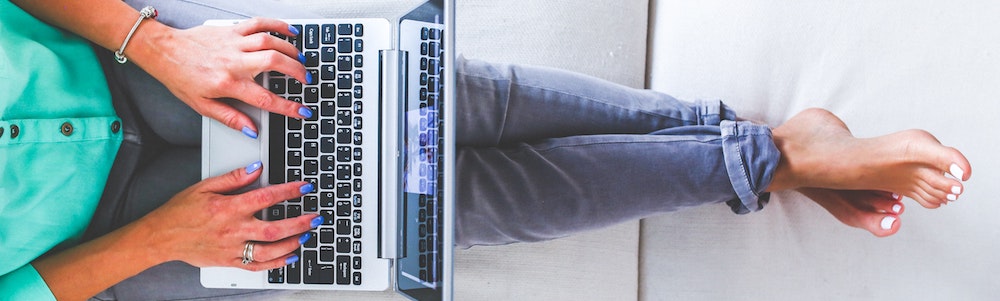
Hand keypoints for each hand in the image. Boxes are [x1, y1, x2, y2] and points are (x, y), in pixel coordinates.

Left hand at [133, 17, 312, 136]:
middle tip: (307, 80)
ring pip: (271, 41)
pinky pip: (259, 24)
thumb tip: (250, 130)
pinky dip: (278, 26)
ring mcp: (234, 43)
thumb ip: (230, 118)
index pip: (265, 99)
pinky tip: (290, 32)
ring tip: (302, 60)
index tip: (303, 111)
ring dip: (291, 50)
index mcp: (228, 83)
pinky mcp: (232, 30)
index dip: (288, 107)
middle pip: (275, 62)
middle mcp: (234, 61)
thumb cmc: (181, 78)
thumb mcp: (202, 106)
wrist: (164, 52)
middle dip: (297, 71)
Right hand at [141, 162, 319, 270]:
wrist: (161, 237)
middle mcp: (233, 230)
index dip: (289, 191)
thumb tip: (256, 168)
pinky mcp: (230, 261)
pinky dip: (277, 263)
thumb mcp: (204, 186)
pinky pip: (257, 266)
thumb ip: (233, 178)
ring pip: (269, 250)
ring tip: (307, 235)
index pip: (266, 197)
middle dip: (300, 223)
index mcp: (228, 208)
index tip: (305, 187)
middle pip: (274, 228)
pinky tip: (290, 256)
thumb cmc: (180, 211)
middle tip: (317, 217)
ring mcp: (232, 249)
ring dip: (292, 243)